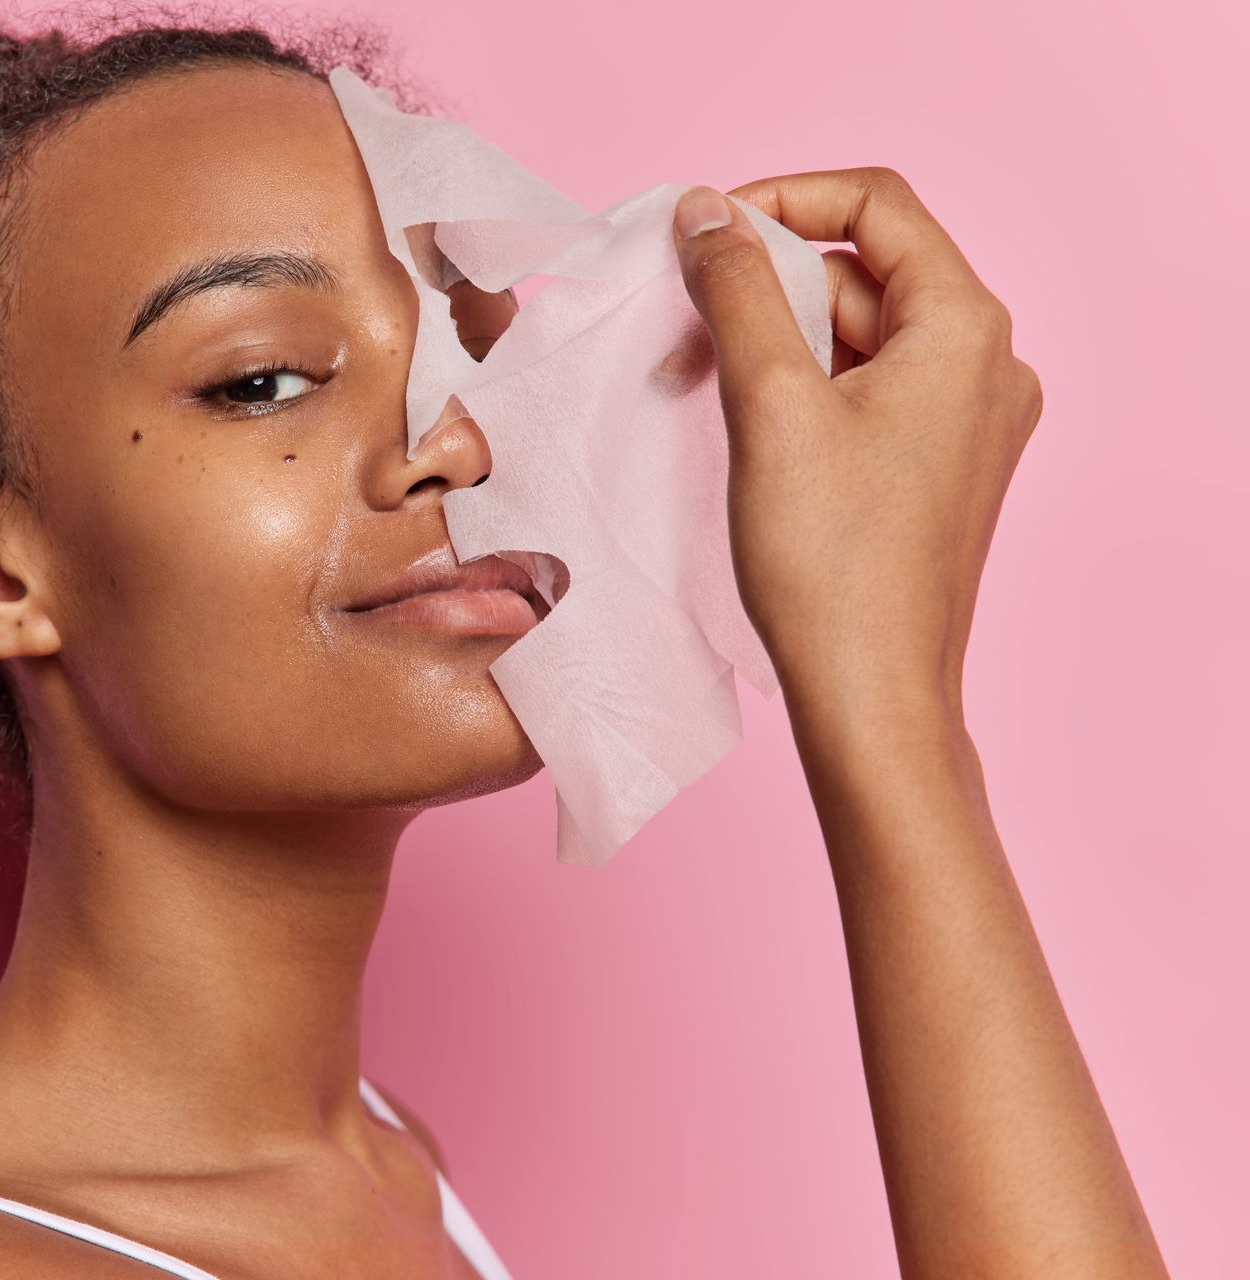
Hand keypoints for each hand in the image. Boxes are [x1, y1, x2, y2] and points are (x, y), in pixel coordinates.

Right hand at [669, 168, 1042, 723]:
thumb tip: (705, 212)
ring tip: (693, 376)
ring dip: (771, 337)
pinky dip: (798, 386)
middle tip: (679, 316)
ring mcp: (966, 420)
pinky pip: (863, 390)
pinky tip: (737, 419)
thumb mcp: (770, 404)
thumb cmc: (830, 561)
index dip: (781, 200)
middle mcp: (985, 364)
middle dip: (764, 281)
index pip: (875, 204)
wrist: (870, 695)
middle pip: (863, 270)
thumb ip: (739, 291)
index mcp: (965, 329)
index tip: (702, 233)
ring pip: (856, 334)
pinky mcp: (935, 468)